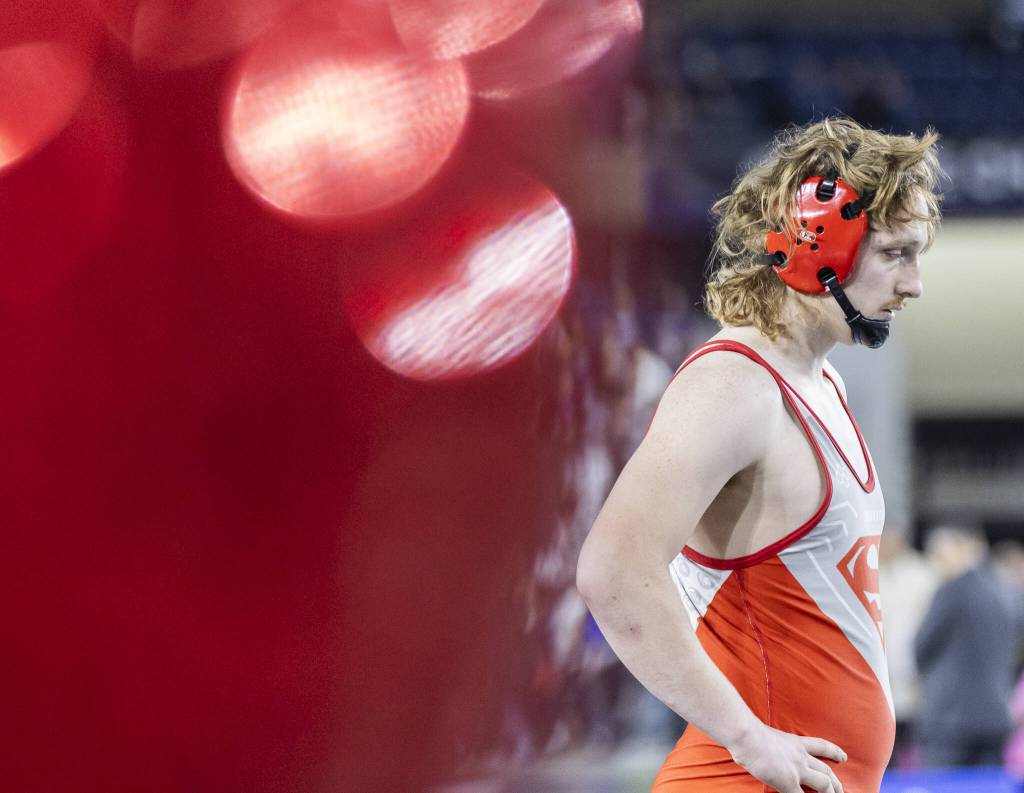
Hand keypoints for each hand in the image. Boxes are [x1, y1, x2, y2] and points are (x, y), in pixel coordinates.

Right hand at [727, 722, 846, 792]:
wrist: (746, 735)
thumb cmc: (748, 732)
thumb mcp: (768, 735)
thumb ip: (774, 746)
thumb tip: (765, 752)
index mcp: (795, 743)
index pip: (821, 746)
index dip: (834, 752)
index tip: (843, 757)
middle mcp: (800, 756)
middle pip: (826, 771)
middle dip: (836, 784)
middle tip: (841, 791)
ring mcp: (797, 770)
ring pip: (824, 785)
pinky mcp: (788, 783)